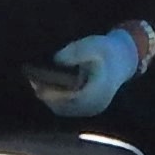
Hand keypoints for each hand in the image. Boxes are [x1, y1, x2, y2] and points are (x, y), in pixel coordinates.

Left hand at [25, 22, 152, 119]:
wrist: (122, 61)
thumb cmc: (106, 51)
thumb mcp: (93, 45)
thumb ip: (76, 51)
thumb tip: (56, 60)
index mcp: (98, 90)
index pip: (73, 98)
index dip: (54, 94)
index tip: (38, 87)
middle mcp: (95, 104)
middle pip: (65, 106)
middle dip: (47, 95)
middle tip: (32, 81)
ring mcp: (91, 109)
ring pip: (65, 109)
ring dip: (49, 98)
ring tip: (34, 83)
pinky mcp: (87, 109)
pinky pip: (67, 108)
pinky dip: (55, 99)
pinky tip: (43, 87)